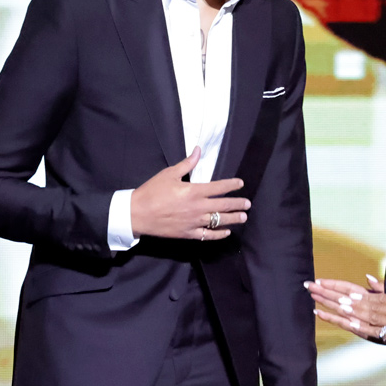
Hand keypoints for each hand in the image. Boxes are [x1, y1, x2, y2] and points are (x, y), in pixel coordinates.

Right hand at [130, 147, 249, 240]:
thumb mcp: (169, 173)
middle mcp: (197, 207)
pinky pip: (207, 236)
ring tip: (243, 217)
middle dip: (238, 204)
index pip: (219, 187)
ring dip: (233, 219)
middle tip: (248, 204)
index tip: (240, 184)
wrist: (137, 214)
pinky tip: (226, 232)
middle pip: (223, 205)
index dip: (232, 185)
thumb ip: (187, 164)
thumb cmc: (152, 191)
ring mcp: (194, 222)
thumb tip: (198, 150)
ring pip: (218, 221)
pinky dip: (218, 234)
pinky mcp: (188, 234)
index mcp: (194, 191)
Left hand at [305, 275, 385, 355]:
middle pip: (354, 300)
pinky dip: (349, 325)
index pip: (359, 290)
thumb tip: (367, 279)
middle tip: (311, 287)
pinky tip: (335, 319)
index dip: (339, 286)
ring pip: (358, 313)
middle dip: (330, 294)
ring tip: (316, 301)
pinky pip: (367, 330)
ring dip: (335, 308)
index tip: (322, 281)